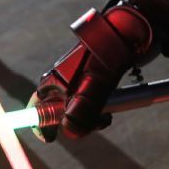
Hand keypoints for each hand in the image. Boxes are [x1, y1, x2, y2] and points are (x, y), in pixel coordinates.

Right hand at [30, 0, 154, 140]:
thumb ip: (84, 107)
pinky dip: (99, 109)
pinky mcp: (92, 79)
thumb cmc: (110, 52)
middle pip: (60, 112)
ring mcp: (78, 80)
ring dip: (90, 117)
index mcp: (55, 79)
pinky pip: (90, 102)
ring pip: (78, 109)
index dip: (41, 124)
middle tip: (95, 123)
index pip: (37, 105)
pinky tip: (110, 107)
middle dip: (75, 123)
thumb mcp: (97, 81)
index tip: (49, 138)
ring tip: (106, 115)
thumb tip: (69, 132)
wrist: (131, 31)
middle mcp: (64, 80)